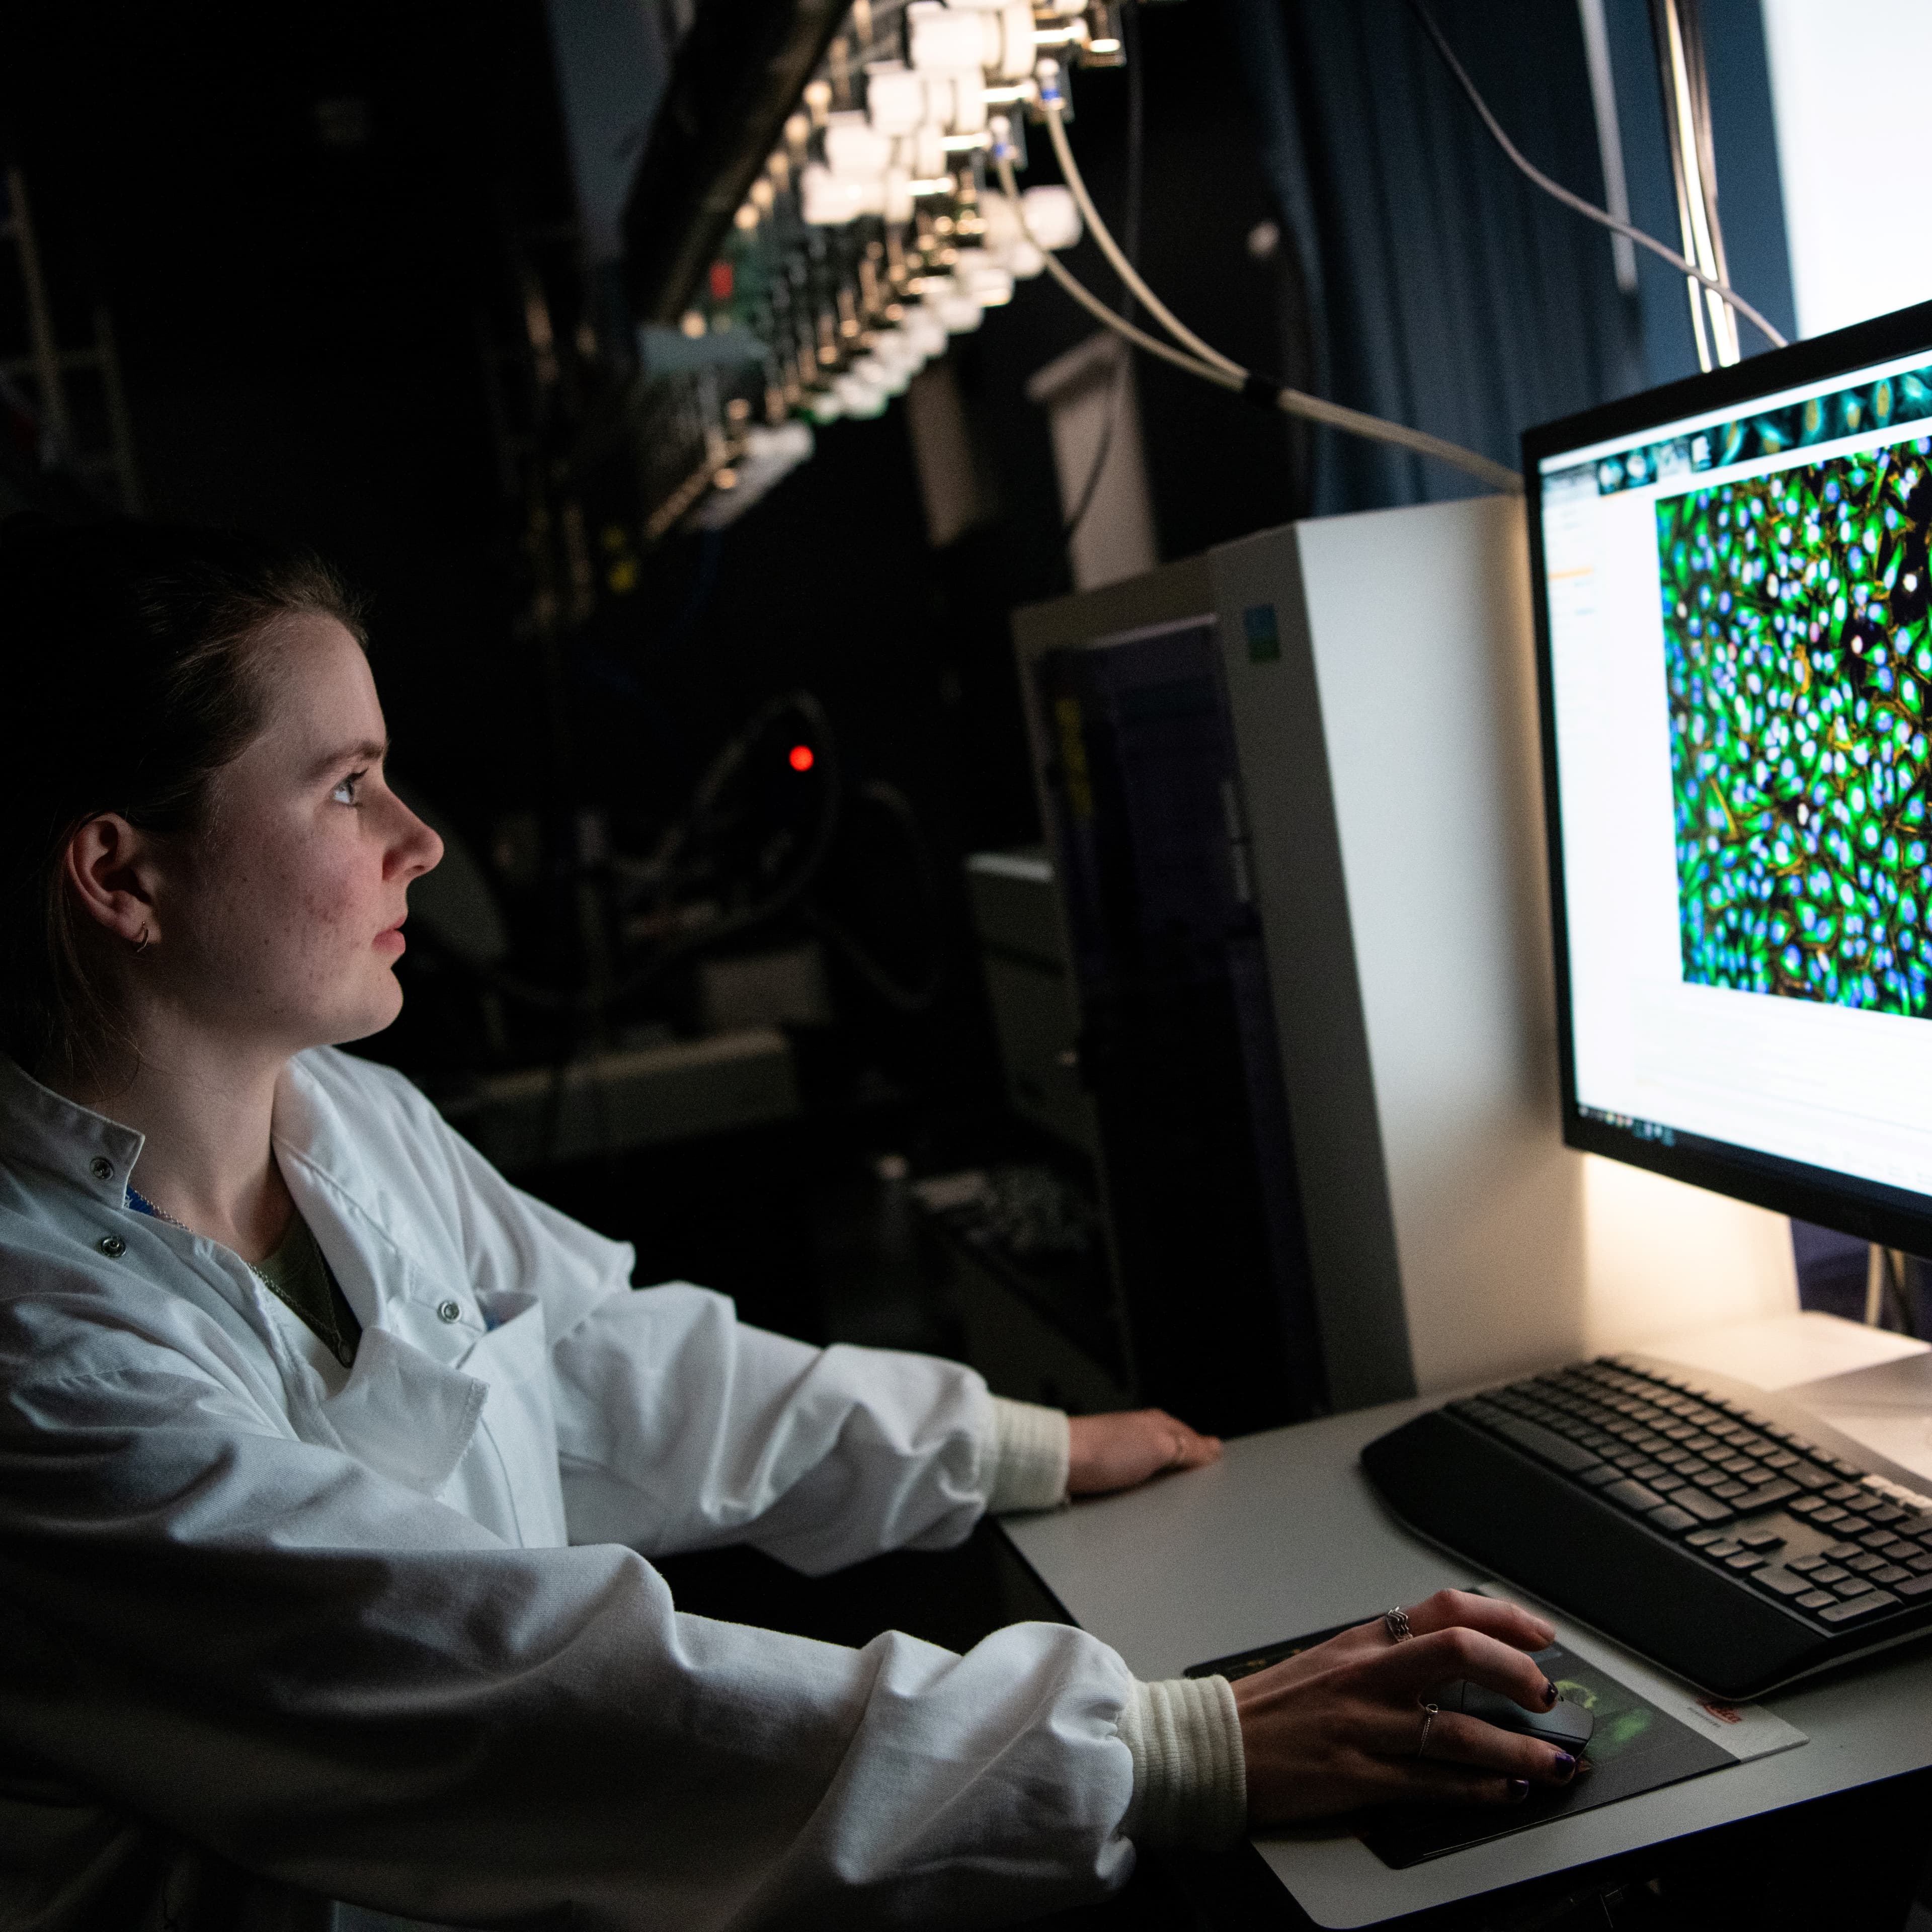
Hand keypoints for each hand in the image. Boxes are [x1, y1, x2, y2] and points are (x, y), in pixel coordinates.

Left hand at [1066, 1409, 1221, 1494]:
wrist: (1059, 1463)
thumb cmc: (1102, 1451)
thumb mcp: (1157, 1446)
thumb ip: (1188, 1447)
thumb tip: (1215, 1447)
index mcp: (1158, 1423)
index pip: (1193, 1438)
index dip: (1207, 1454)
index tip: (1220, 1469)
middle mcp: (1141, 1432)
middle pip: (1176, 1449)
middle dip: (1190, 1465)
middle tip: (1204, 1485)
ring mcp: (1124, 1449)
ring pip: (1158, 1462)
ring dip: (1169, 1476)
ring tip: (1181, 1493)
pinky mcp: (1108, 1467)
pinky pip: (1140, 1474)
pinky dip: (1149, 1484)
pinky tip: (1150, 1494)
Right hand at [1233, 1589, 1578, 1820]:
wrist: (1218, 1744)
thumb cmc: (1276, 1705)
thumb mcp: (1332, 1661)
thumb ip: (1387, 1656)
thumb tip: (1452, 1661)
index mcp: (1363, 1641)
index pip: (1444, 1610)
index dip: (1504, 1618)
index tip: (1543, 1634)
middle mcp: (1369, 1676)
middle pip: (1460, 1654)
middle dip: (1519, 1674)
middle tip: (1549, 1696)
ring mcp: (1365, 1727)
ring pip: (1460, 1731)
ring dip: (1520, 1749)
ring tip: (1557, 1762)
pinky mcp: (1358, 1778)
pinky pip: (1434, 1784)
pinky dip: (1482, 1790)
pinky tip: (1509, 1792)